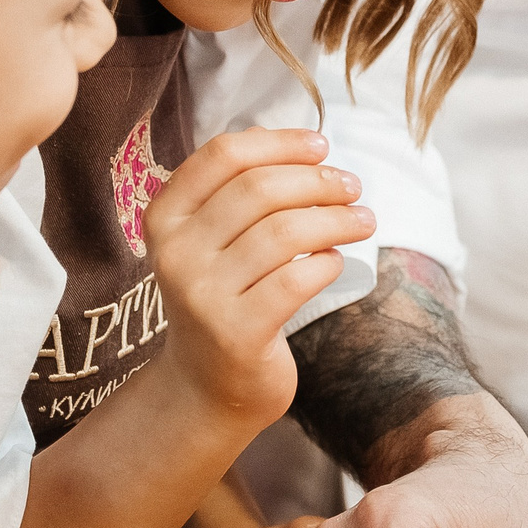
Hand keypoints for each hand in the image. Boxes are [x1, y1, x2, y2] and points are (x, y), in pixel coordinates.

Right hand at [145, 128, 373, 424]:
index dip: (280, 143)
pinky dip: (328, 262)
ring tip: (363, 220)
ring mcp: (202, 295)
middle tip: (353, 186)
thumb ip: (236, 190)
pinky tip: (336, 262)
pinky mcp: (236, 333)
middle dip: (318, 180)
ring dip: (336, 218)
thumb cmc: (224, 297)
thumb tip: (290, 140)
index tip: (322, 146)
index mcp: (165, 217)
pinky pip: (297, 279)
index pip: (223, 155)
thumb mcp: (211, 240)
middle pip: (259, 189)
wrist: (206, 386)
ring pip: (284, 232)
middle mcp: (175, 253)